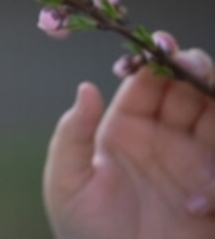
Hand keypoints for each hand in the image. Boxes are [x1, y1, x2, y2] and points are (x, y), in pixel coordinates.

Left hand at [43, 34, 214, 238]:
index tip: (159, 47)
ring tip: (207, 87)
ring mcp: (197, 161)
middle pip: (188, 89)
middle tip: (190, 63)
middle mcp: (165, 138)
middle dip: (193, 68)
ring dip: (214, 94)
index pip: (146, 82)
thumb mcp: (67, 184)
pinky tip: (200, 182)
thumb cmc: (87, 235)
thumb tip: (87, 87)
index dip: (154, 60)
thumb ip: (72, 135)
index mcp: (125, 129)